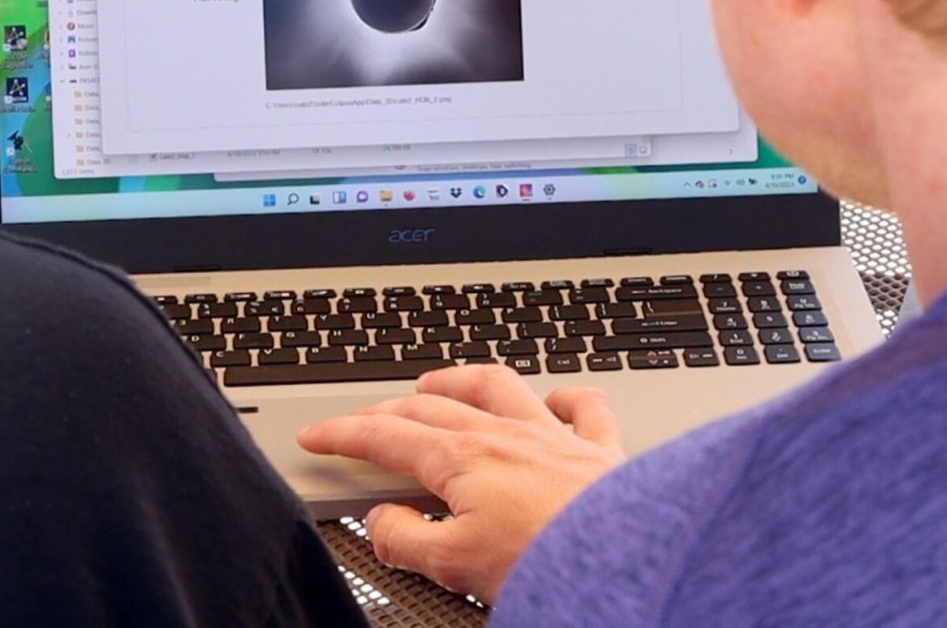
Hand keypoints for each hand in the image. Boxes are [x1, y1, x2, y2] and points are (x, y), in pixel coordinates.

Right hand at [297, 364, 624, 602]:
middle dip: (386, 411)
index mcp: (462, 460)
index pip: (386, 438)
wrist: (627, 563)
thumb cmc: (548, 562)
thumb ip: (406, 539)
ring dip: (461, 382)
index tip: (319, 436)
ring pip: (498, 388)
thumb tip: (382, 523)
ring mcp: (554, 437)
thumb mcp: (454, 565)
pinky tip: (555, 397)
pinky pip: (583, 406)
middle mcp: (505, 435)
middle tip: (360, 421)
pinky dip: (565, 396)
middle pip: (431, 409)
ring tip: (437, 385)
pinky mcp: (601, 451)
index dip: (344, 435)